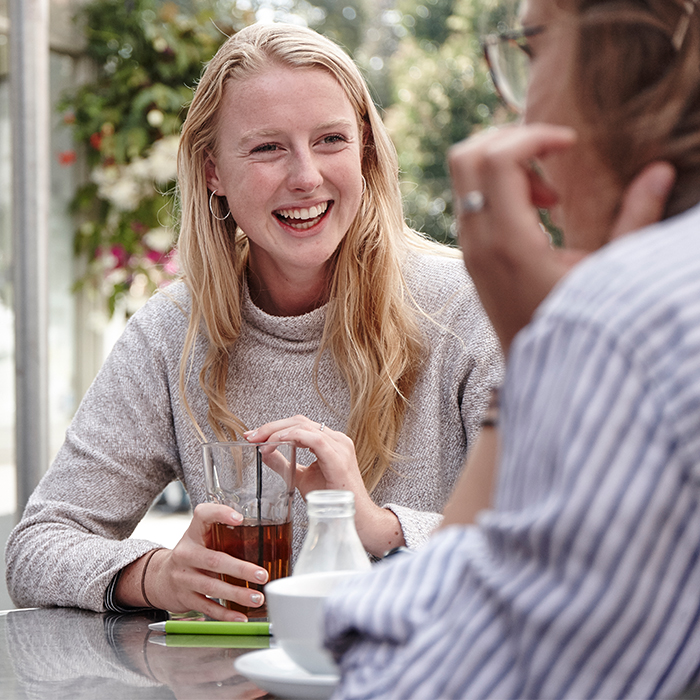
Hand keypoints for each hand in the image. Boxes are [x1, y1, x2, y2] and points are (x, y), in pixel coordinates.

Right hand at [116, 504, 269, 620]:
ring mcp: (183, 578)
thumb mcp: (200, 538)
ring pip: (211, 587)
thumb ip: (222, 533)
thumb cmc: (191, 555)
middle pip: (213, 560)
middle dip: (240, 569)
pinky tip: (240, 617)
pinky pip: (206, 607)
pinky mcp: (184, 598)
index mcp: (192, 534)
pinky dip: (225, 614)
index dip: (220, 513)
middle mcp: (186, 554)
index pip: (202, 515)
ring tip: (257, 597)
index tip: (239, 518)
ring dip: (237, 594)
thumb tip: (264, 536)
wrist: (159, 578)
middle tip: (262, 575)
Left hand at [245, 416, 404, 556]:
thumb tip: (264, 453)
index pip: (298, 425)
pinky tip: (276, 443)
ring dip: (277, 431)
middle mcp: (336, 439)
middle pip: (299, 420)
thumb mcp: (301, 478)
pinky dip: (291, 437)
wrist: (357, 520)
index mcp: (329, 442)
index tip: (253, 436)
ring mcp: (339, 445)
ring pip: (303, 425)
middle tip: (250, 436)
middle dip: (271, 426)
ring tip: (259, 442)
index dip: (274, 427)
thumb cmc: (333, 501)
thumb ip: (284, 464)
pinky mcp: (338, 457)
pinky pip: (313, 438)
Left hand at [448, 124, 674, 352]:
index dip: (533, 136)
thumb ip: (635, 220)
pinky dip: (499, 187)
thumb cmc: (579, 325)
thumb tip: (660, 170)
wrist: (541, 371)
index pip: (497, 160)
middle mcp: (477, 242)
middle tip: (554, 159)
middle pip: (466, 155)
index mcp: (508, 244)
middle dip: (509, 139)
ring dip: (504, 165)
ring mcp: (468, 248)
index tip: (570, 144)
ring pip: (464, 175)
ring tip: (551, 197)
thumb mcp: (611, 273)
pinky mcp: (471, 252)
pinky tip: (539, 210)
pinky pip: (471, 198)